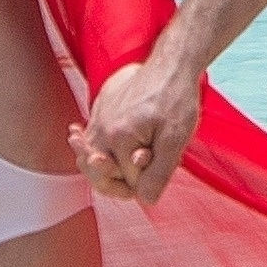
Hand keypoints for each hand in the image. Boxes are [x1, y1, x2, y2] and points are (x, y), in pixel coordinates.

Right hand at [69, 52, 201, 205]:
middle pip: (97, 173)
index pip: (126, 181)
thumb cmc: (176, 99)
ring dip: (105, 165)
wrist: (171, 65)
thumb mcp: (176, 140)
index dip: (145, 184)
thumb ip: (159, 173)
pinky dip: (98, 146)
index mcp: (119, 138)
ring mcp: (97, 117)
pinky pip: (91, 136)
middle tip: (140, 178)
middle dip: (118, 181)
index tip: (159, 172)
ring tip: (120, 163)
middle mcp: (101, 129)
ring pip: (90, 156)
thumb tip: (146, 200)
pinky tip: (102, 145)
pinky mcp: (98, 108)